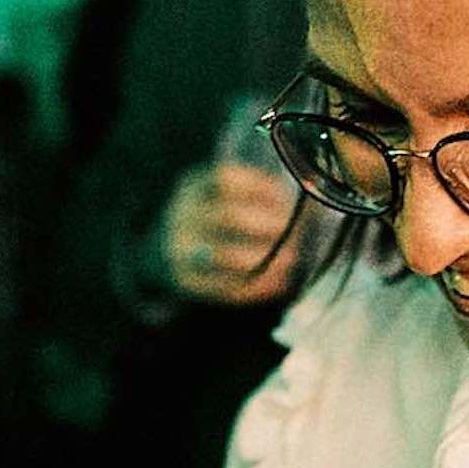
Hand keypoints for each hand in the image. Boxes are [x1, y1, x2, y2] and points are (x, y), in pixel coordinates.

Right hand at [155, 164, 300, 305]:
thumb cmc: (208, 218)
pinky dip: (259, 288)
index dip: (262, 187)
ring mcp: (179, 251)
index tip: (286, 197)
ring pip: (227, 256)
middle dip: (271, 224)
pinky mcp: (186, 282)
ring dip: (268, 259)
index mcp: (192, 188)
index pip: (225, 179)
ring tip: (291, 260)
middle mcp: (181, 217)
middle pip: (229, 216)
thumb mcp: (216, 194)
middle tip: (299, 232)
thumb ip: (251, 193)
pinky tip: (280, 284)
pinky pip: (226, 288)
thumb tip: (305, 206)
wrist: (163, 251)